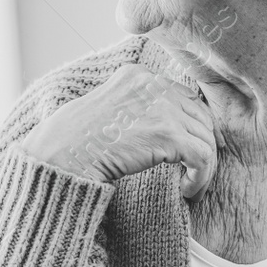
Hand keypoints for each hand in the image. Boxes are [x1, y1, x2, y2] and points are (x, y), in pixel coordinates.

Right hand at [21, 64, 217, 197]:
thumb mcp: (107, 110)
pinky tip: (187, 190)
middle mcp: (153, 84)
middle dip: (204, 144)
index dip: (194, 124)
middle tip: (199, 170)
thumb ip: (135, 109)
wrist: (61, 155)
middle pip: (199, 115)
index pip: (183, 96)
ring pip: (205, 137)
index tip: (195, 148)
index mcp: (138, 76)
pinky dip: (201, 177)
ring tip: (192, 186)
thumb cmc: (74, 141)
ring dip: (204, 166)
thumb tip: (163, 128)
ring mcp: (162, 107)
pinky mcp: (167, 134)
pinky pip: (202, 156)